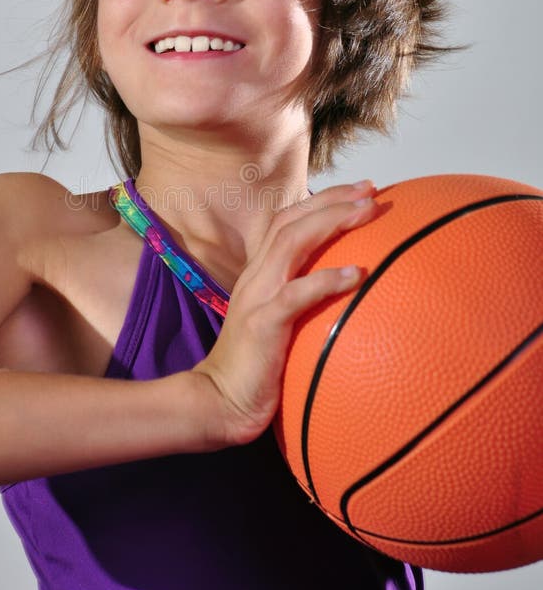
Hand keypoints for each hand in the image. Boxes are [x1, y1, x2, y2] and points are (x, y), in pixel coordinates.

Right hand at [192, 180, 377, 446]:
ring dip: (331, 222)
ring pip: (291, 243)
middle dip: (332, 199)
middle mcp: (257, 276)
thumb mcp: (280, 325)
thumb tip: (347, 294)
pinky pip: (295, 295)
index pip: (289, 222)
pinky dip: (326, 280)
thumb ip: (304, 303)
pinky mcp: (262, 324)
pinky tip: (356, 273)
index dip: (323, 201)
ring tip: (368, 213)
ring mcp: (257, 297)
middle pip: (292, 221)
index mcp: (260, 273)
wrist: (218, 400)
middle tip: (371, 189)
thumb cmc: (256, 367)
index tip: (360, 192)